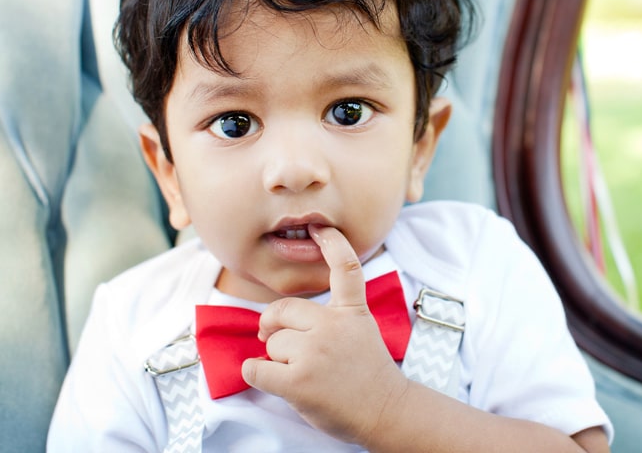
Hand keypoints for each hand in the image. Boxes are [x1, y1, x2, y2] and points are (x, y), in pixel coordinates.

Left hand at [241, 226, 408, 443]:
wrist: (385, 412)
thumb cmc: (367, 375)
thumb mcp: (361, 331)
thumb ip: (331, 317)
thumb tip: (273, 321)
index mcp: (352, 311)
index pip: (345, 268)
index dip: (332, 244)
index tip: (320, 228)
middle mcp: (334, 326)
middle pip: (282, 310)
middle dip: (273, 325)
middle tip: (272, 338)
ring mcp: (315, 353)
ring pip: (272, 343)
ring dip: (276, 359)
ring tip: (302, 373)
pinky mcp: (298, 381)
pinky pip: (256, 367)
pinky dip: (256, 373)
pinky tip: (273, 380)